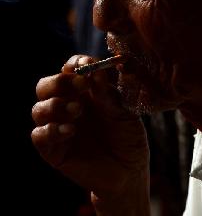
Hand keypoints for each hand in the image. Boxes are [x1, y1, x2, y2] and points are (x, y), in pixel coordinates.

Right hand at [31, 55, 149, 214]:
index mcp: (84, 91)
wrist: (130, 170)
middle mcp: (67, 105)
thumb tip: (97, 72)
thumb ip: (109, 94)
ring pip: (38, 109)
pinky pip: (40, 136)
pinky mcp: (53, 150)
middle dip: (58, 81)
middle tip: (80, 85)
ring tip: (78, 110)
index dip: (74, 64)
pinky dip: (52, 130)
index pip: (69, 69)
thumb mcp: (124, 111)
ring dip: (55, 105)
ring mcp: (58, 127)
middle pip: (46, 86)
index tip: (86, 64)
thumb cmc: (128, 136)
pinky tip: (71, 130)